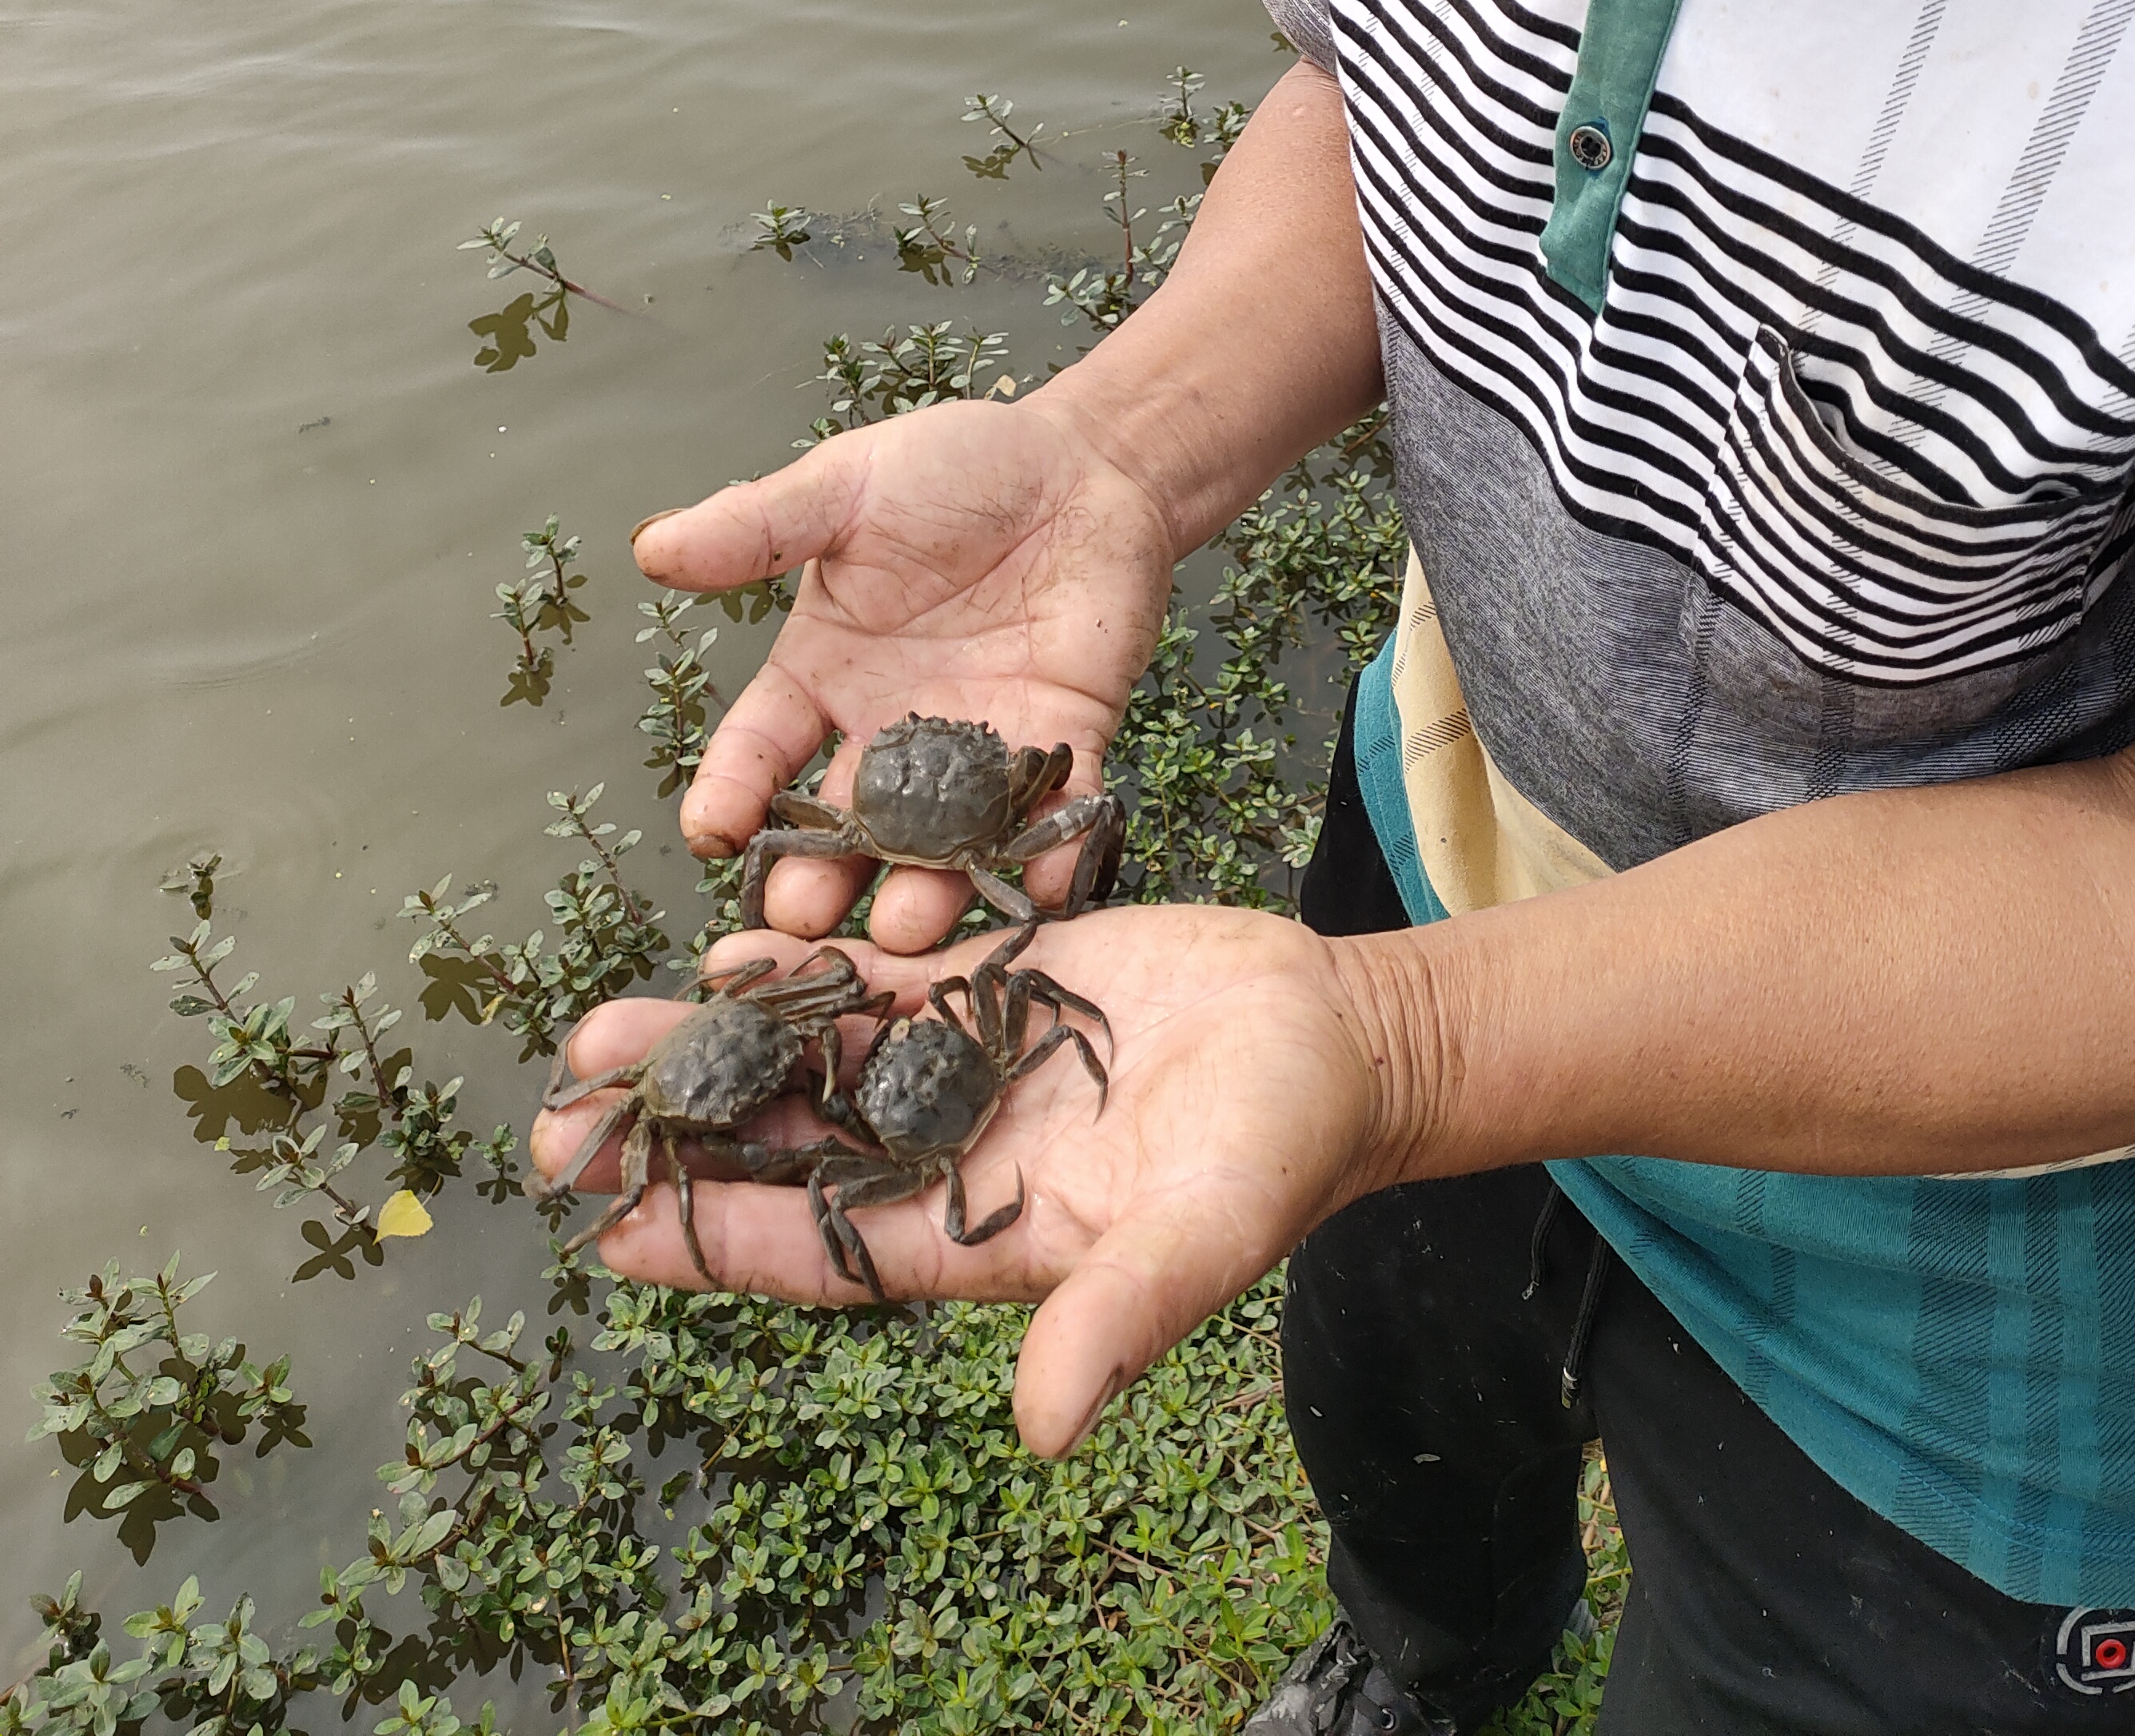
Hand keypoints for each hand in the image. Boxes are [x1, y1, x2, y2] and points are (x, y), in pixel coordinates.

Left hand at [528, 904, 1393, 1454]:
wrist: (1337, 1038)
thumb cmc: (1275, 1150)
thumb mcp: (1201, 1237)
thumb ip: (1121, 1319)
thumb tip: (1043, 1428)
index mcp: (982, 1232)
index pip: (823, 1247)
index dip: (716, 1242)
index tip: (607, 1231)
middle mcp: (954, 1151)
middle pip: (791, 1148)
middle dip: (680, 1134)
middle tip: (557, 1118)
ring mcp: (970, 1063)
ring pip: (817, 1058)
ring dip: (717, 1045)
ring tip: (603, 1027)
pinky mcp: (1001, 981)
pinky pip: (882, 978)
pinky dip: (809, 965)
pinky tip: (730, 947)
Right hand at [634, 392, 1177, 948]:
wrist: (1082, 465)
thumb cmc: (957, 467)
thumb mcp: (847, 488)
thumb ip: (757, 527)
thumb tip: (651, 546)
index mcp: (824, 674)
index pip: (761, 749)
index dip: (732, 792)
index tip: (709, 834)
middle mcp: (889, 732)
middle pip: (841, 825)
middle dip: (817, 878)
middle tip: (800, 923)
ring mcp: (975, 750)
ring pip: (938, 842)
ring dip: (925, 890)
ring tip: (910, 930)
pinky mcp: (1061, 747)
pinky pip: (1052, 815)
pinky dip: (1048, 852)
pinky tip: (1043, 884)